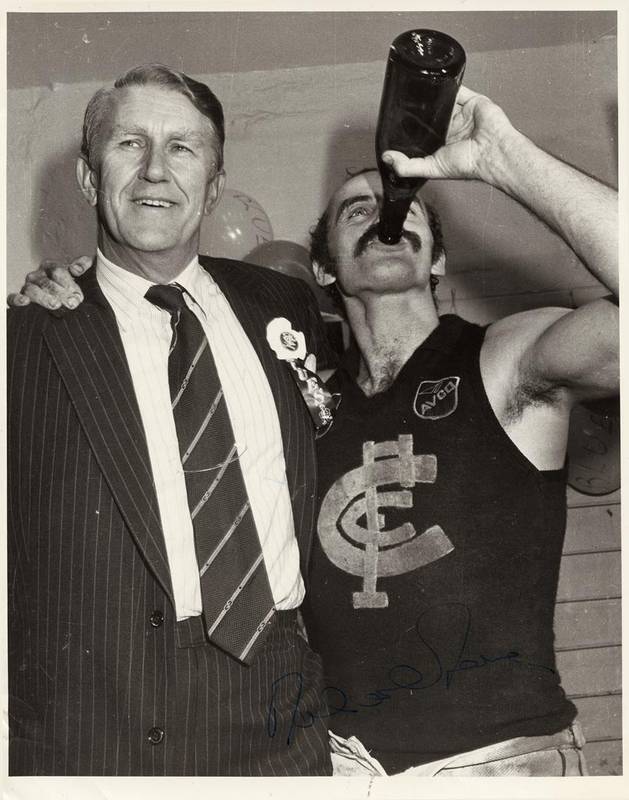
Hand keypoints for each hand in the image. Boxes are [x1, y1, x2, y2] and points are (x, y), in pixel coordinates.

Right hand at [7, 256, 91, 309]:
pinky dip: (17, 299)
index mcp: (51, 268)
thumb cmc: (67, 286)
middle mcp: (38, 276)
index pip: (59, 271)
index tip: (78, 296)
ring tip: (56, 305)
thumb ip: (80, 266)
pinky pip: (13, 298)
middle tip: (72, 304)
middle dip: (61, 294)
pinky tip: (25, 302)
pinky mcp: (18, 299)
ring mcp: (27, 287)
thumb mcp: (76, 275)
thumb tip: (77, 268)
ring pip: (32, 290)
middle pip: (47, 283)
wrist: (56, 301)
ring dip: (44, 298)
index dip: (69, 283)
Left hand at [382, 85, 520, 185]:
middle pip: (432, 114)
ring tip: (417, 86)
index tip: (396, 120)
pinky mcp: (472, 100)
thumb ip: (408, 166)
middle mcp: (452, 128)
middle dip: (420, 108)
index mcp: (443, 144)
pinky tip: (437, 79)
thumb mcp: (432, 168)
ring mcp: (462, 114)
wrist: (492, 151)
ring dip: (433, 94)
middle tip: (404, 101)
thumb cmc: (468, 163)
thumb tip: (387, 159)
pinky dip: (448, 83)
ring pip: (443, 99)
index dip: (412, 127)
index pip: (423, 132)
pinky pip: (458, 88)